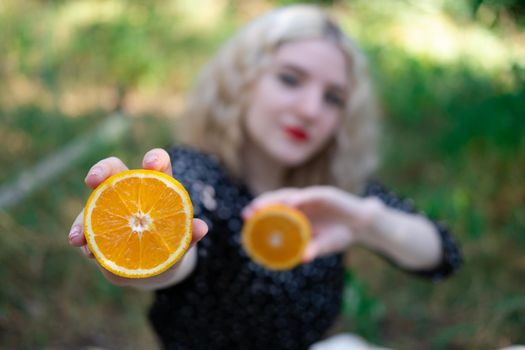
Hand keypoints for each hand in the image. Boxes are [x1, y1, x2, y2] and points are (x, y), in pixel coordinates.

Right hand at [68, 148, 207, 286]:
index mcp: (158, 187)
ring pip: (93, 202)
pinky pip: (86, 229)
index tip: (151, 163)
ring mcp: (111, 208)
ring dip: (84, 217)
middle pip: (115, 171)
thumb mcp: (181, 242)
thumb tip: (202, 228)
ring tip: (80, 237)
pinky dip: (83, 238)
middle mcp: (130, 191)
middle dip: (102, 170)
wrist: (154, 266)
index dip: (156, 158)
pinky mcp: (97, 228)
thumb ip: (190, 235)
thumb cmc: (171, 244)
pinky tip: (85, 250)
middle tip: (93, 180)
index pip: (159, 165)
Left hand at [242, 186, 378, 262]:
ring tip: (261, 206)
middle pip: (278, 201)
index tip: (245, 217)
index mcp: (299, 215)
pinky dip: (300, 199)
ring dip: (275, 200)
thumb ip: (314, 249)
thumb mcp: (326, 245)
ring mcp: (312, 198)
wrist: (363, 225)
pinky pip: (310, 196)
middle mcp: (302, 204)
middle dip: (262, 205)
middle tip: (248, 212)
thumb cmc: (341, 235)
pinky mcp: (324, 194)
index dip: (260, 213)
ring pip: (290, 196)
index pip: (276, 211)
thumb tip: (302, 259)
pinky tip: (291, 203)